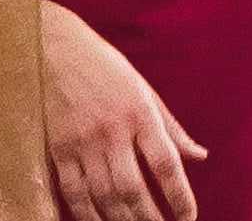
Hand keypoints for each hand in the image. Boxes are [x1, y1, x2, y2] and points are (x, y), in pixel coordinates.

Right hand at [41, 2, 205, 220]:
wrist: (52, 47)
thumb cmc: (104, 66)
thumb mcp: (143, 89)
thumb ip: (170, 127)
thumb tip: (199, 155)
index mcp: (139, 113)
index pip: (166, 163)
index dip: (179, 195)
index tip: (189, 216)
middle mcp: (112, 131)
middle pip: (133, 187)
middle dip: (150, 218)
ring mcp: (81, 142)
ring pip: (103, 196)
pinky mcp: (56, 149)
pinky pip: (72, 192)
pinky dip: (86, 214)